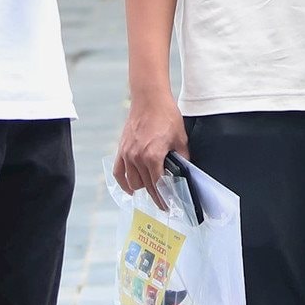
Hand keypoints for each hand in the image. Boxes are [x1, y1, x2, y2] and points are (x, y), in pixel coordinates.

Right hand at [113, 91, 187, 208]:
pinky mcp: (121, 149)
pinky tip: (130, 189)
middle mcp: (137, 158)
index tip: (169, 205)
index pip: (158, 185)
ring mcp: (127, 154)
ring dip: (142, 188)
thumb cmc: (166, 115)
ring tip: (151, 192)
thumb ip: (182, 157)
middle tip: (163, 203)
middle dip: (155, 196)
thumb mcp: (180, 138)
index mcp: (153, 156)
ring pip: (132, 182)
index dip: (164, 197)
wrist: (149, 99)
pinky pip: (118, 172)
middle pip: (145, 186)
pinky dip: (123, 183)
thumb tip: (185, 171)